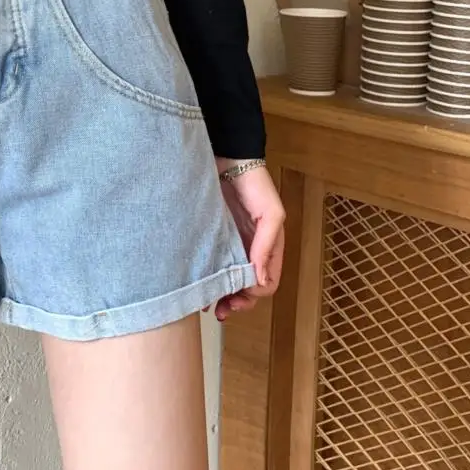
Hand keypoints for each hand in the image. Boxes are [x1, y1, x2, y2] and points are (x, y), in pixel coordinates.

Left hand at [212, 159, 284, 321]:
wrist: (228, 158)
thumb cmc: (255, 184)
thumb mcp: (270, 214)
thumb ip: (266, 246)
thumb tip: (260, 281)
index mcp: (268, 248)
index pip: (267, 282)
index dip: (254, 294)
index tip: (238, 297)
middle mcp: (250, 250)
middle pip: (248, 288)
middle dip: (237, 302)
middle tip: (221, 311)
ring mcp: (231, 246)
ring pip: (229, 281)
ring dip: (223, 297)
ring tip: (208, 307)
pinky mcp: (213, 238)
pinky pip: (213, 266)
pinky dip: (209, 280)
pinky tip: (199, 287)